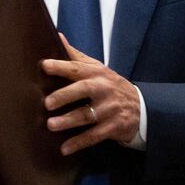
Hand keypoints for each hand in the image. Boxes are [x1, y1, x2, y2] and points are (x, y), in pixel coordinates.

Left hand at [41, 33, 139, 154]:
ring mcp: (109, 109)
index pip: (76, 67)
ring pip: (87, 115)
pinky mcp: (113, 127)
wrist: (141, 107)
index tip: (44, 66)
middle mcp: (103, 89)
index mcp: (96, 73)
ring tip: (51, 125)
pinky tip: (64, 149)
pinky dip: (79, 143)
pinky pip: (94, 136)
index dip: (60, 66)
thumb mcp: (96, 68)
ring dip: (68, 121)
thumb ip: (75, 55)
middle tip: (47, 103)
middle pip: (82, 90)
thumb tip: (57, 35)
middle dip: (65, 95)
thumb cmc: (109, 85)